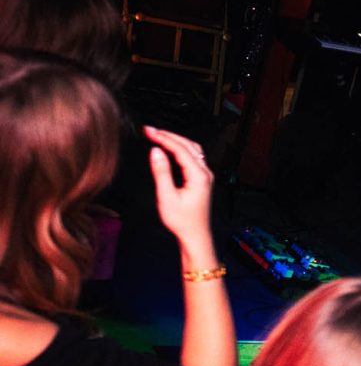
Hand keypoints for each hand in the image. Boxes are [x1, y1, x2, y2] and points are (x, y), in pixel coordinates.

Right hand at [144, 126, 214, 252]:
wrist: (194, 234)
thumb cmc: (182, 221)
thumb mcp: (167, 196)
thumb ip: (161, 172)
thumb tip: (156, 152)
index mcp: (199, 176)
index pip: (181, 149)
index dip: (164, 137)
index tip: (149, 131)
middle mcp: (205, 173)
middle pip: (188, 145)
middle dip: (169, 135)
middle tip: (150, 130)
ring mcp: (205, 176)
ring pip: (192, 150)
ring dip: (175, 140)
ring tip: (157, 135)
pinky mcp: (201, 179)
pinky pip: (192, 158)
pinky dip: (179, 149)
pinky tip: (168, 149)